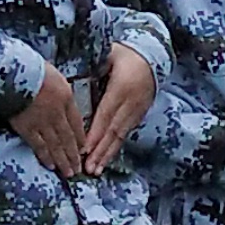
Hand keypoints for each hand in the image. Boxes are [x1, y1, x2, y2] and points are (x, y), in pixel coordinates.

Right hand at [11, 65, 93, 178]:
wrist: (14, 72)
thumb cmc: (32, 68)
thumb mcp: (54, 74)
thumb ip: (61, 90)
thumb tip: (62, 98)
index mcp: (66, 97)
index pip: (76, 122)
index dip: (81, 137)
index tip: (83, 149)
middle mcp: (57, 113)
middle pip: (68, 138)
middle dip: (74, 155)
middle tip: (78, 169)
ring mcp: (42, 122)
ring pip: (56, 145)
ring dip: (63, 160)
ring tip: (69, 172)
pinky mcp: (27, 127)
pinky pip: (39, 145)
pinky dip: (46, 156)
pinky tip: (51, 165)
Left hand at [82, 45, 157, 176]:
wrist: (153, 57)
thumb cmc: (124, 55)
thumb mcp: (109, 55)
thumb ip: (93, 66)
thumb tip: (72, 78)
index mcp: (121, 88)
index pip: (105, 115)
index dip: (94, 134)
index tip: (83, 149)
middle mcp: (131, 103)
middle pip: (113, 131)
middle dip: (99, 151)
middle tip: (87, 168)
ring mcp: (137, 111)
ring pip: (120, 136)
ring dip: (107, 154)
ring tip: (96, 170)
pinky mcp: (139, 115)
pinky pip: (126, 134)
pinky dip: (115, 148)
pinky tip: (106, 159)